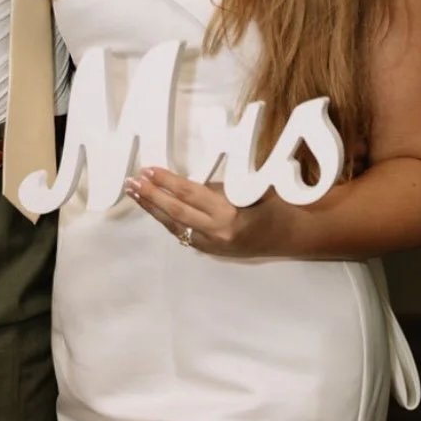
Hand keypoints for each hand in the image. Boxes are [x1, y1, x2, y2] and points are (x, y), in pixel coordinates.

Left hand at [123, 168, 294, 258]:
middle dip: (151, 196)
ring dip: (153, 208)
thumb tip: (181, 182)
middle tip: (132, 182)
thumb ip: (215, 188)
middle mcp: (216, 233)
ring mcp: (211, 245)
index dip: (166, 181)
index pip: (189, 194)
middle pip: (175, 212)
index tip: (149, 170)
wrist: (288, 235)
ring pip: (174, 225)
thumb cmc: (272, 205)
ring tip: (135, 193)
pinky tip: (153, 208)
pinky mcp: (209, 250)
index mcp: (227, 214)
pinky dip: (166, 219)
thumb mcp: (246, 188)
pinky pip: (182, 232)